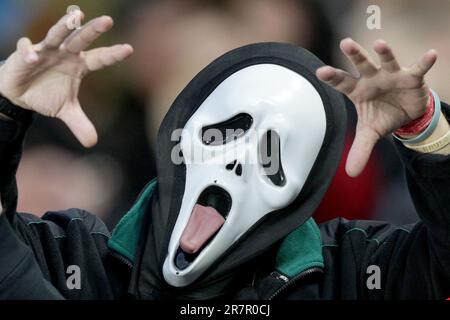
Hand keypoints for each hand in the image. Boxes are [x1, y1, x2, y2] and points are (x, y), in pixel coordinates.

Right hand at [0, 11, 132, 146]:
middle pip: (81, 40)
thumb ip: (80, 123)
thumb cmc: (47, 95)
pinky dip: (29, 52)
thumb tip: (92, 143)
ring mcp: (46, 51)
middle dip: (93, 30)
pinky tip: (33, 58)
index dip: (113, 54)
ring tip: (76, 16)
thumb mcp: (66, 111)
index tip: (129, 49)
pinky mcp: (25, 54)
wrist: (20, 94)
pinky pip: (27, 49)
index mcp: (79, 66)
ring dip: (65, 26)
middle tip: (108, 21)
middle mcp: (66, 54)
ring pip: (57, 35)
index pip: (100, 58)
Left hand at [316, 38, 436, 176]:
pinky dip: (425, 62)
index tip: (320, 71)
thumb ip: (360, 150)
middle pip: (361, 66)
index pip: (342, 83)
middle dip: (355, 55)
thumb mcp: (370, 133)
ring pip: (386, 61)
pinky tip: (432, 54)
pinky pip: (418, 68)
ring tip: (380, 44)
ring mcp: (391, 75)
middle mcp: (372, 78)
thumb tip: (350, 174)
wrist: (406, 114)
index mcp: (358, 90)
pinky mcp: (411, 77)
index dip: (332, 77)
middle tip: (345, 43)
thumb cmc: (382, 116)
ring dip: (384, 53)